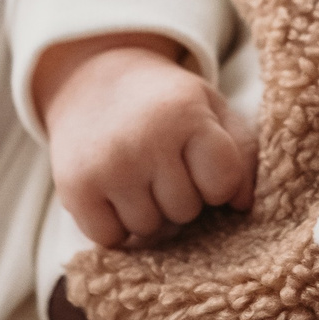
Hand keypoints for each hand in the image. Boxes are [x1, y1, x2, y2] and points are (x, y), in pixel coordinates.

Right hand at [33, 34, 257, 246]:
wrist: (89, 80)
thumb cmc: (163, 103)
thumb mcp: (210, 108)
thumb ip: (241, 151)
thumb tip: (243, 205)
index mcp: (185, 114)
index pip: (223, 184)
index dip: (216, 182)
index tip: (200, 162)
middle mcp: (144, 140)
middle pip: (185, 211)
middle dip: (180, 195)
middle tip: (162, 164)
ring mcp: (106, 166)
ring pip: (148, 229)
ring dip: (148, 211)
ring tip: (137, 176)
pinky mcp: (75, 188)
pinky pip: (110, 239)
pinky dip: (114, 225)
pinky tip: (112, 192)